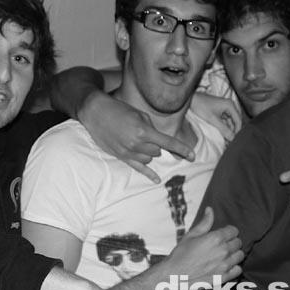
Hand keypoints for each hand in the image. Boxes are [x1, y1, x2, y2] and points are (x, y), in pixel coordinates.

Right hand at [79, 90, 194, 182]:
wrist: (96, 112)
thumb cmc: (118, 109)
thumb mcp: (139, 114)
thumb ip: (151, 128)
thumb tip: (159, 141)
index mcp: (143, 131)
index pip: (168, 142)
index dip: (182, 149)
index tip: (193, 156)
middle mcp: (136, 143)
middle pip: (157, 151)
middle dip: (157, 144)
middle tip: (145, 134)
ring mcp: (128, 151)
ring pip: (149, 159)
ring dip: (149, 152)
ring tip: (137, 140)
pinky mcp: (120, 156)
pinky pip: (138, 168)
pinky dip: (148, 174)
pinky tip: (156, 179)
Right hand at [165, 207, 243, 283]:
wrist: (175, 276)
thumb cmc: (181, 254)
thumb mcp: (191, 235)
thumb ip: (204, 222)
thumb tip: (210, 210)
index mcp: (215, 238)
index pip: (233, 230)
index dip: (228, 231)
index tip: (223, 234)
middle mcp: (223, 251)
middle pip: (238, 242)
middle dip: (232, 241)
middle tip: (222, 244)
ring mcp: (225, 265)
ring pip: (240, 256)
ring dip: (234, 254)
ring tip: (225, 255)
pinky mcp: (224, 277)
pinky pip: (238, 270)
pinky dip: (234, 267)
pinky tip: (226, 266)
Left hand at [191, 93, 241, 140]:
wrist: (191, 100)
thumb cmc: (200, 106)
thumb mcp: (212, 119)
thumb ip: (223, 129)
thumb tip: (232, 138)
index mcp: (230, 105)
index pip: (238, 121)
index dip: (237, 131)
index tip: (234, 140)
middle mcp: (229, 106)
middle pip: (235, 122)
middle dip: (232, 132)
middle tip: (228, 142)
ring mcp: (225, 109)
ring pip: (229, 123)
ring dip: (227, 131)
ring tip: (225, 140)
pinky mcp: (220, 112)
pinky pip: (224, 121)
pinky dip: (223, 128)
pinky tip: (221, 135)